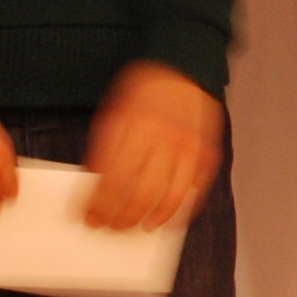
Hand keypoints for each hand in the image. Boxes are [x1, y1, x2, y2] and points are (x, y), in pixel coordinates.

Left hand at [82, 59, 224, 230]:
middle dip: (122, 217)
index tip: (90, 219)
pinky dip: (179, 208)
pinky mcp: (207, 152)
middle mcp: (162, 136)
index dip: (99, 205)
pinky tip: (164, 217)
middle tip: (111, 229)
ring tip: (136, 228)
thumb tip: (95, 191)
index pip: (112, 178)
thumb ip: (105, 151)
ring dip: (150, 219)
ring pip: (168, 196)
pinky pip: (193, 189)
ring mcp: (188, 145)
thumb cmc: (143, 92)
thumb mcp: (113, 115)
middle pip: (139, 192)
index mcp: (132, 124)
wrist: (183, 68)